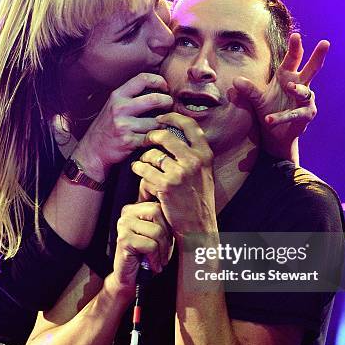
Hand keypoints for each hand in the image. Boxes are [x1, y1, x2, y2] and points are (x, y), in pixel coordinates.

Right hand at [74, 73, 172, 180]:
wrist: (93, 150)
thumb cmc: (107, 126)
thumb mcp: (113, 105)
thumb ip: (130, 96)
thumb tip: (157, 88)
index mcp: (117, 96)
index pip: (142, 79)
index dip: (159, 81)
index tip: (165, 88)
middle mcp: (120, 108)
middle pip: (155, 99)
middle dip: (167, 102)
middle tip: (170, 106)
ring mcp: (124, 125)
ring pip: (156, 121)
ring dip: (162, 124)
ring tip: (161, 124)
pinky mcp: (129, 141)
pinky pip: (151, 137)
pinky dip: (156, 137)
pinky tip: (154, 137)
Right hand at [113, 201, 172, 292]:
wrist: (130, 278)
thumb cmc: (147, 256)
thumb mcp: (159, 235)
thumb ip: (164, 222)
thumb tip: (181, 215)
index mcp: (135, 208)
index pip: (159, 206)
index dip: (168, 224)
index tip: (167, 239)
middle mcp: (127, 213)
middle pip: (158, 213)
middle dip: (166, 235)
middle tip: (164, 250)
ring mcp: (124, 225)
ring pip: (156, 231)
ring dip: (162, 250)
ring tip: (159, 259)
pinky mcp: (124, 240)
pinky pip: (150, 245)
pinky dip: (155, 259)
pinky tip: (153, 265)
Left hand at [132, 113, 216, 238]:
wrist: (198, 226)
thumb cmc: (198, 199)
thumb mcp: (204, 172)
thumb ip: (193, 153)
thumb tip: (175, 133)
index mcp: (205, 155)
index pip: (190, 125)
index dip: (172, 117)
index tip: (160, 118)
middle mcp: (194, 161)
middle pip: (165, 136)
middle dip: (151, 136)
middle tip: (145, 140)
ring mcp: (180, 173)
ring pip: (152, 154)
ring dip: (143, 158)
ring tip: (142, 164)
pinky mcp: (165, 185)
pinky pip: (144, 170)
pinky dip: (138, 169)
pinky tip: (138, 171)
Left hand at [230, 33, 328, 158]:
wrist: (275, 134)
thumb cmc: (269, 109)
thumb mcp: (257, 99)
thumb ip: (249, 89)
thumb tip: (235, 81)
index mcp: (288, 76)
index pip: (293, 59)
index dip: (295, 47)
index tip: (296, 35)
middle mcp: (300, 85)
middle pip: (311, 69)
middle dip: (318, 56)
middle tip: (325, 42)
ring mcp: (305, 100)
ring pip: (305, 92)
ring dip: (298, 89)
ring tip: (290, 87)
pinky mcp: (306, 116)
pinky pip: (294, 115)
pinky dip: (281, 117)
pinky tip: (269, 120)